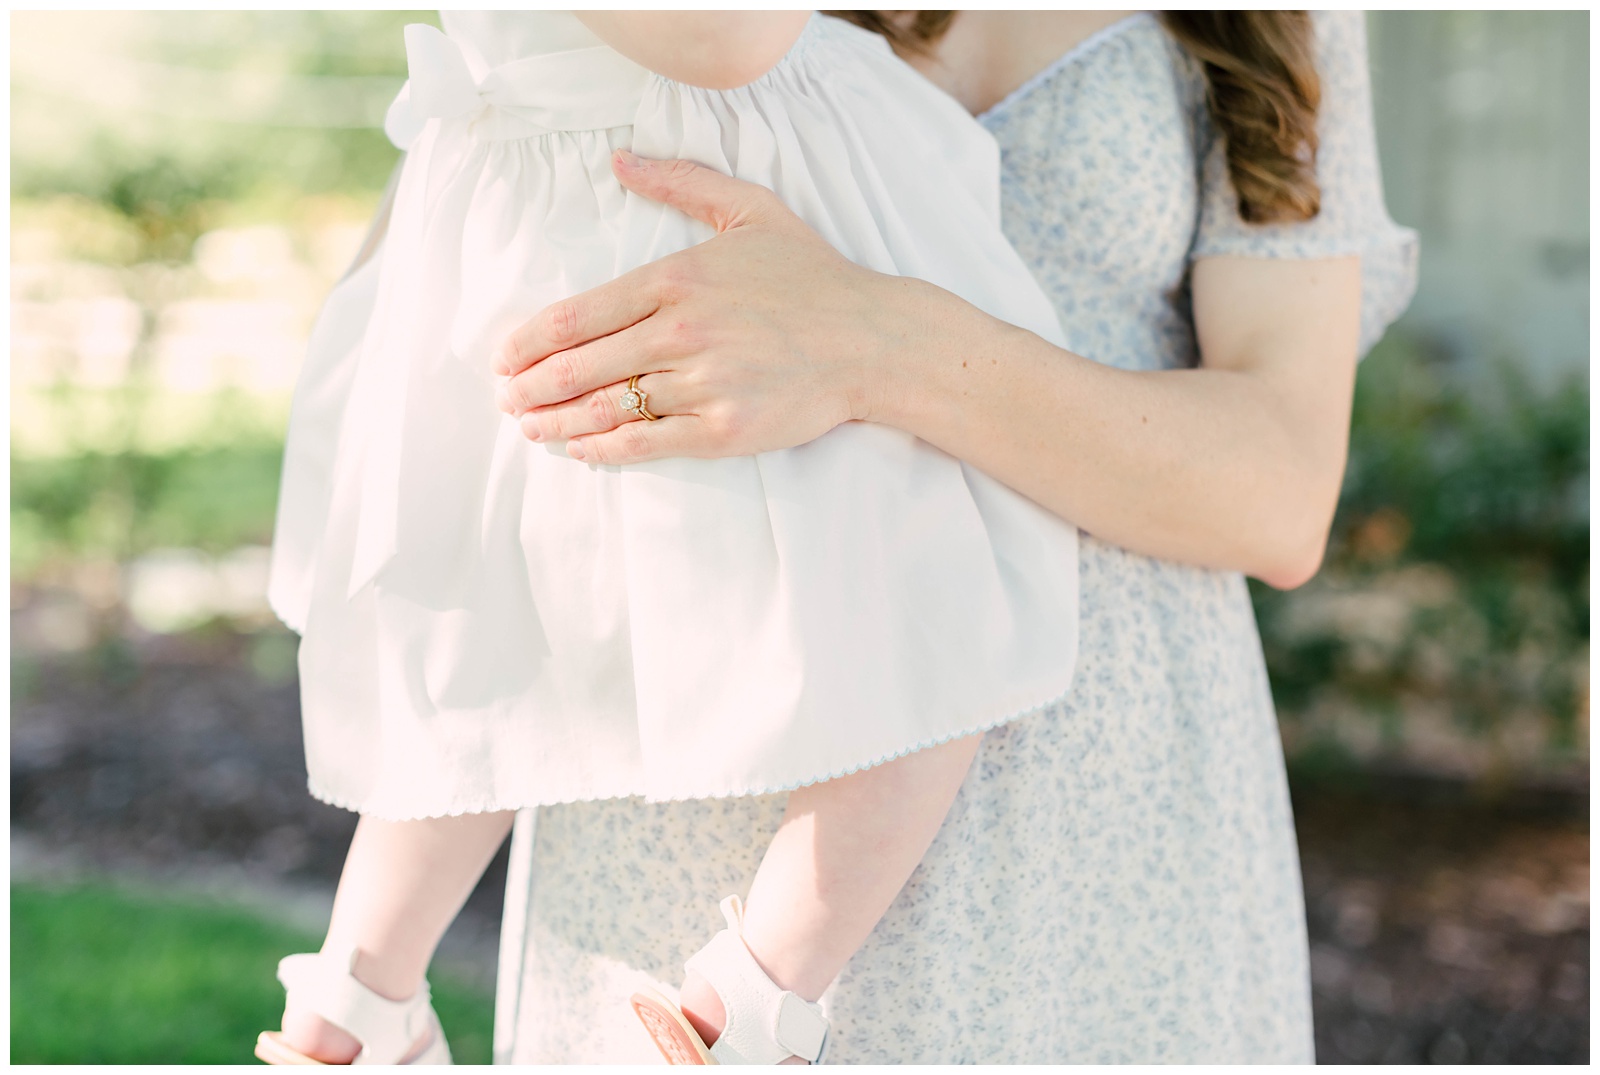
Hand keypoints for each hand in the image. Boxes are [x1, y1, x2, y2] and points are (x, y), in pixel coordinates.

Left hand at [492, 150, 915, 462]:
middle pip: (578, 367)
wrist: (875, 340)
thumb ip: (682, 182)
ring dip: (556, 423)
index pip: (577, 317)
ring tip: (532, 427)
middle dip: (529, 387)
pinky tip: (581, 451)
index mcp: (676, 279)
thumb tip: (621, 161)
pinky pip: (644, 443)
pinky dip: (602, 450)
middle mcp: (681, 332)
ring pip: (605, 409)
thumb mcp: (751, 211)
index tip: (504, 357)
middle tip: (507, 398)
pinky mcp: (723, 430)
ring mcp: (702, 384)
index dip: (528, 343)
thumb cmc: (813, 277)